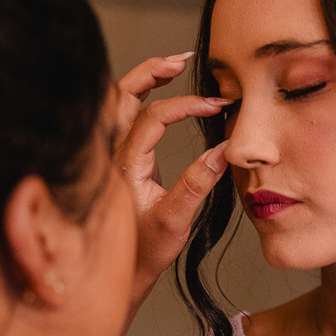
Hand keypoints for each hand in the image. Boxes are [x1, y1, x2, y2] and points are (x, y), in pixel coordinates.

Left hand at [113, 53, 229, 301]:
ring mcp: (112, 156)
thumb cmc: (143, 252)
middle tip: (182, 60)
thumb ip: (198, 183)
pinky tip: (159, 93)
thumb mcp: (176, 220)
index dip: (187, 105)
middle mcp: (111, 155)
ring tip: (172, 67)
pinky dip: (139, 98)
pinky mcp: (118, 161)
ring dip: (143, 80)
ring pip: (118, 103)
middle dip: (151, 71)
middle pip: (122, 95)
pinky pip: (121, 118)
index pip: (153, 116)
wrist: (119, 275)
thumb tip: (224, 151)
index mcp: (123, 165)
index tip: (217, 107)